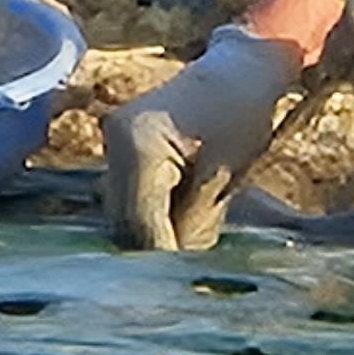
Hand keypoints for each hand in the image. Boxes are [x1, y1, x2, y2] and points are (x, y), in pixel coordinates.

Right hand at [102, 28, 307, 250]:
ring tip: (198, 226)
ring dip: (156, 231)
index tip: (182, 286)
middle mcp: (113, 144)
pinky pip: (130, 198)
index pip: (139, 222)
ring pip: (124, 214)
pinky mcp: (121, 152)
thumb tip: (172, 268)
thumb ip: (191, 225)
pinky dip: (155, 214)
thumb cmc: (241, 114)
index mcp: (137, 144)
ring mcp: (112, 146)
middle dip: (156, 247)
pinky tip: (187, 210)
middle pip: (122, 222)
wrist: (238, 69)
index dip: (160, 257)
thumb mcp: (222, 178)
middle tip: (192, 265)